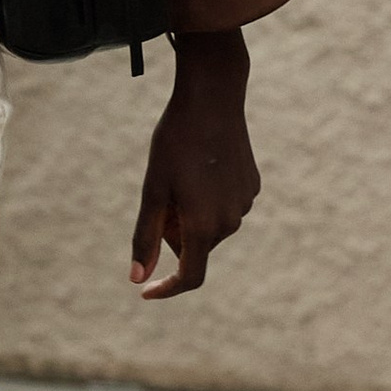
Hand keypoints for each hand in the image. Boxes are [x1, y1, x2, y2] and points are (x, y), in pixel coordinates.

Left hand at [130, 27, 258, 298]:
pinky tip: (202, 165)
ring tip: (181, 174)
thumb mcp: (153, 189)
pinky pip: (223, 204)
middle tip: (160, 192)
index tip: (146, 291)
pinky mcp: (253, 186)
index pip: (190, 276)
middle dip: (173, 231)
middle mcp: (231, 222)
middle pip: (194, 245)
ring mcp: (245, 204)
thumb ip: (145, 237)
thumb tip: (137, 279)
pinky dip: (207, 197)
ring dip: (190, 213)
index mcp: (204, 226)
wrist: (212, 99)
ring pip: (209, 225)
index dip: (167, 288)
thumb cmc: (174, 143)